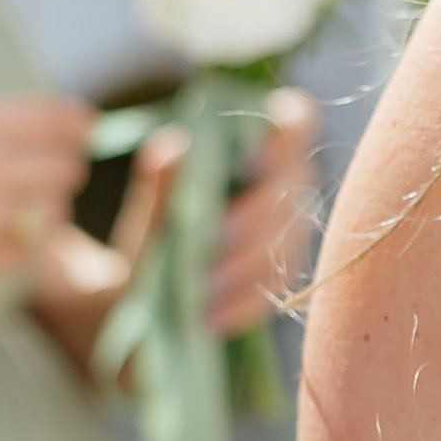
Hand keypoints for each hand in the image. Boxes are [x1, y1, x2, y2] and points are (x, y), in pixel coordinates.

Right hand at [0, 91, 92, 294]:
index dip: (78, 125)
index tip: (87, 129)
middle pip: (64, 168)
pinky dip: (27, 247)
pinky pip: (28, 254)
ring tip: (28, 209)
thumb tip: (48, 125)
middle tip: (56, 175)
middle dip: (64, 170)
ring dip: (50, 212)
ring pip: (53, 214)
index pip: (52, 119)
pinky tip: (7, 238)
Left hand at [119, 86, 318, 334]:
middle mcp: (287, 185)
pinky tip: (210, 317)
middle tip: (217, 235)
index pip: (296, 123)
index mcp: (262, 144)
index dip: (284, 137)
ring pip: (290, 243)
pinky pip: (276, 292)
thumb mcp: (150, 205)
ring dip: (249, 265)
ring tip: (203, 286)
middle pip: (296, 188)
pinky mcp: (282, 281)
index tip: (250, 160)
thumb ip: (162, 179)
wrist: (145, 294)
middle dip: (258, 214)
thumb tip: (172, 148)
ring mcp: (290, 235)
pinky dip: (243, 304)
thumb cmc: (157, 228)